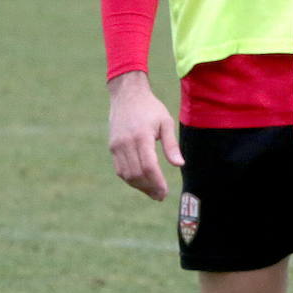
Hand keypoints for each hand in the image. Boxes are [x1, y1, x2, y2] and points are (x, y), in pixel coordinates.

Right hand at [107, 71, 182, 200]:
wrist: (127, 96)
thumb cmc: (151, 108)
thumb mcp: (166, 122)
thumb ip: (171, 145)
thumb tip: (179, 165)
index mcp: (141, 136)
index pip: (148, 166)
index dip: (157, 182)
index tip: (164, 192)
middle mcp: (126, 143)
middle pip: (136, 174)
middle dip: (149, 188)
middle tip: (160, 196)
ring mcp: (116, 146)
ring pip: (126, 174)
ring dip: (139, 186)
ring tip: (153, 192)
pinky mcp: (112, 147)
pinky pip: (119, 169)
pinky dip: (130, 179)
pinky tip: (141, 182)